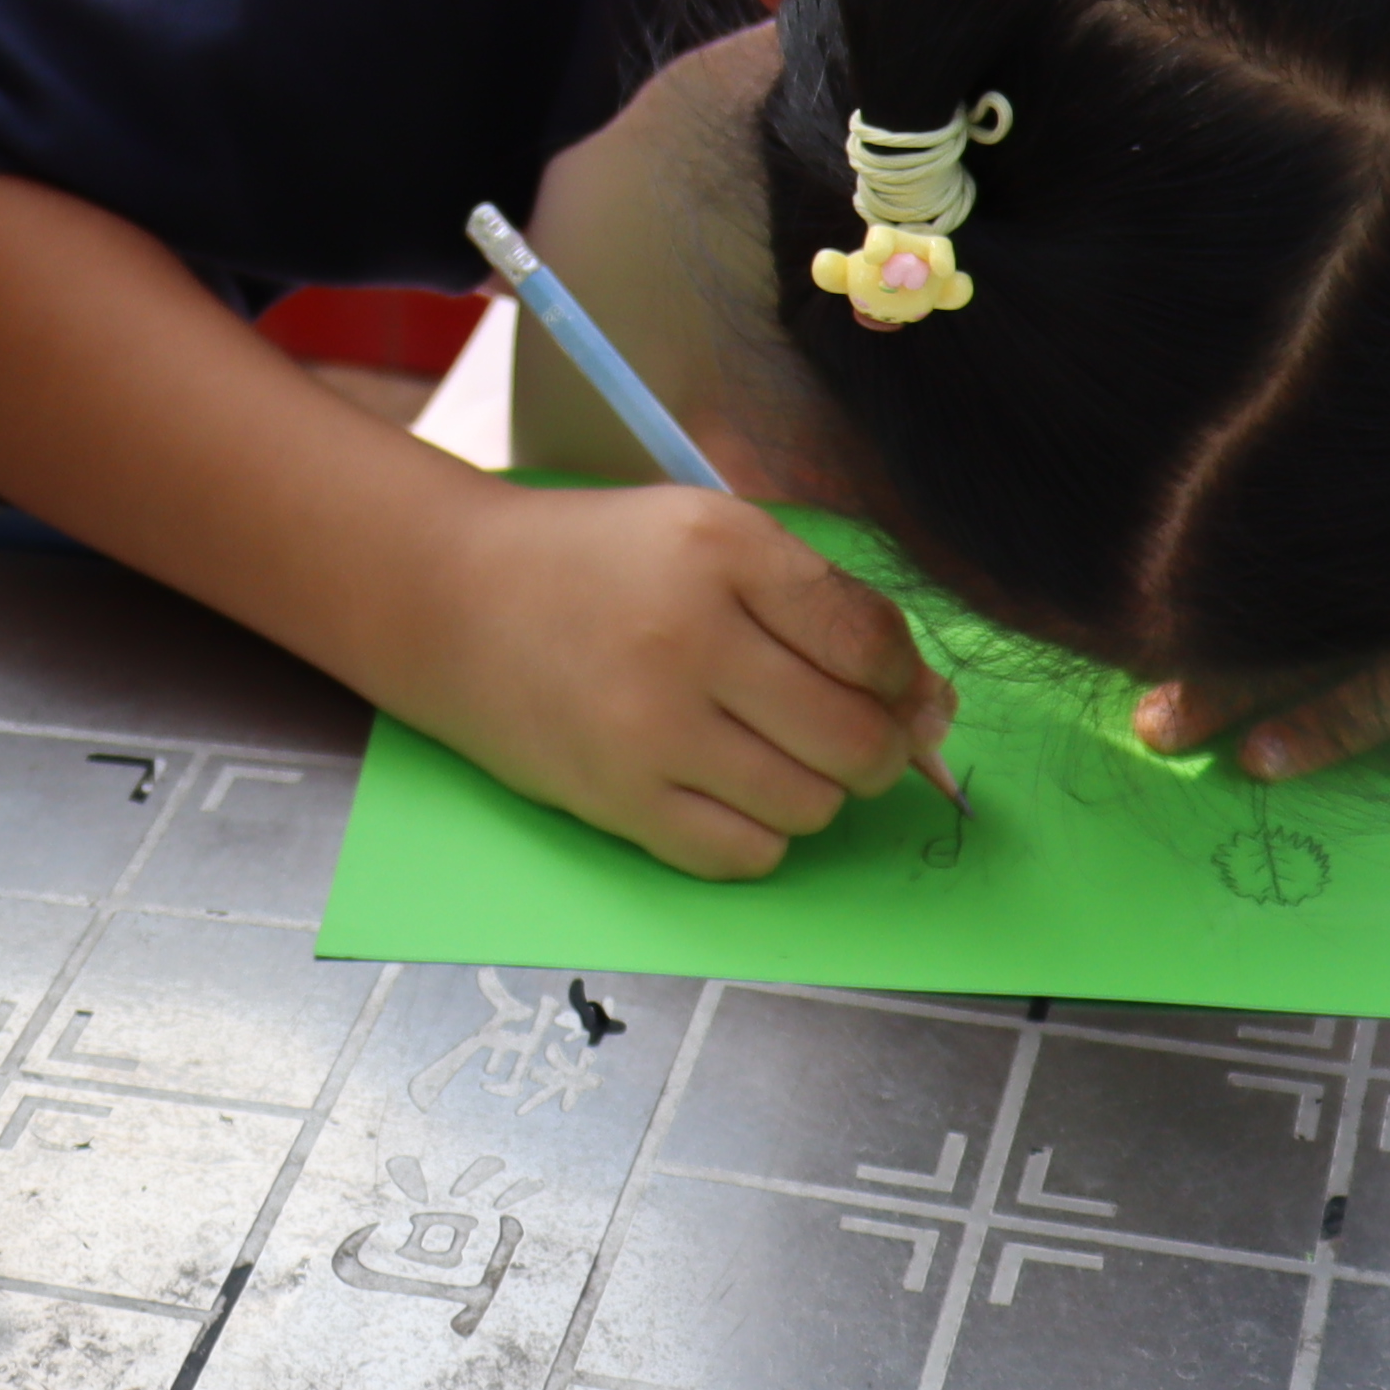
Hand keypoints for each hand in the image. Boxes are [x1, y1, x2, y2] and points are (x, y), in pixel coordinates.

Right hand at [385, 482, 955, 878]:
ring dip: (817, 791)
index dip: (907, 681)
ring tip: (776, 754)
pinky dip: (761, 834)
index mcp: (722, 549)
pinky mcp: (616, 799)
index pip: (871, 642)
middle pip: (855, 738)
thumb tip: (934, 706)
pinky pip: (745, 854)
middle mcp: (688, 636)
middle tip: (856, 737)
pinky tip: (733, 791)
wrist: (455, 599)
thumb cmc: (601, 563)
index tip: (898, 689)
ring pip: (810, 805)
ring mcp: (650, 727)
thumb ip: (825, 605)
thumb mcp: (711, 535)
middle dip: (880, 750)